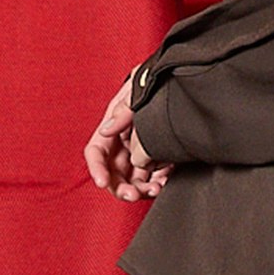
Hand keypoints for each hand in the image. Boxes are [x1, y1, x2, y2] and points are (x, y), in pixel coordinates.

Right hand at [85, 73, 172, 202]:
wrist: (177, 79)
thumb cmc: (152, 80)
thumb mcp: (136, 89)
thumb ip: (123, 109)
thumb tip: (107, 129)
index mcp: (112, 129)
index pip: (96, 153)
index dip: (96, 169)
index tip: (102, 182)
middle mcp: (123, 143)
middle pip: (114, 173)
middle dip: (121, 187)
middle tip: (134, 194)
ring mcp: (140, 151)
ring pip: (134, 178)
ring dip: (141, 188)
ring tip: (155, 188)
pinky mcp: (158, 157)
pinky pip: (155, 175)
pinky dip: (158, 180)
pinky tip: (165, 180)